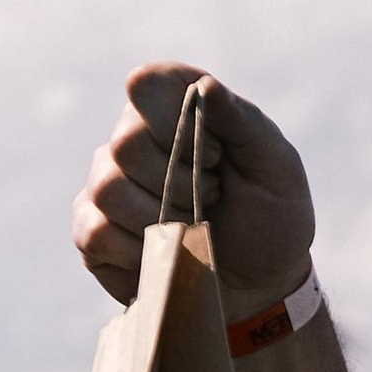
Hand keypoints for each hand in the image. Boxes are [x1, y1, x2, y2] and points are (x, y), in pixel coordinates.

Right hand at [73, 65, 316, 316]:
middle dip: (180, 184)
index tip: (215, 155)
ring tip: (193, 228)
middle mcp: (133, 137)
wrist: (261, 286)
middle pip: (126, 144)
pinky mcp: (94, 230)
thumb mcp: (277, 167)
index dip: (176, 123)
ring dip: (163, 221)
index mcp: (175, 106)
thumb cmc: (271, 218)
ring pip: (109, 190)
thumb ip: (243, 122)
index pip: (145, 84)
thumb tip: (205, 85)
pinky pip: (96, 233)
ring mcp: (108, 183)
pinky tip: (168, 254)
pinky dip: (140, 252)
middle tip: (211, 199)